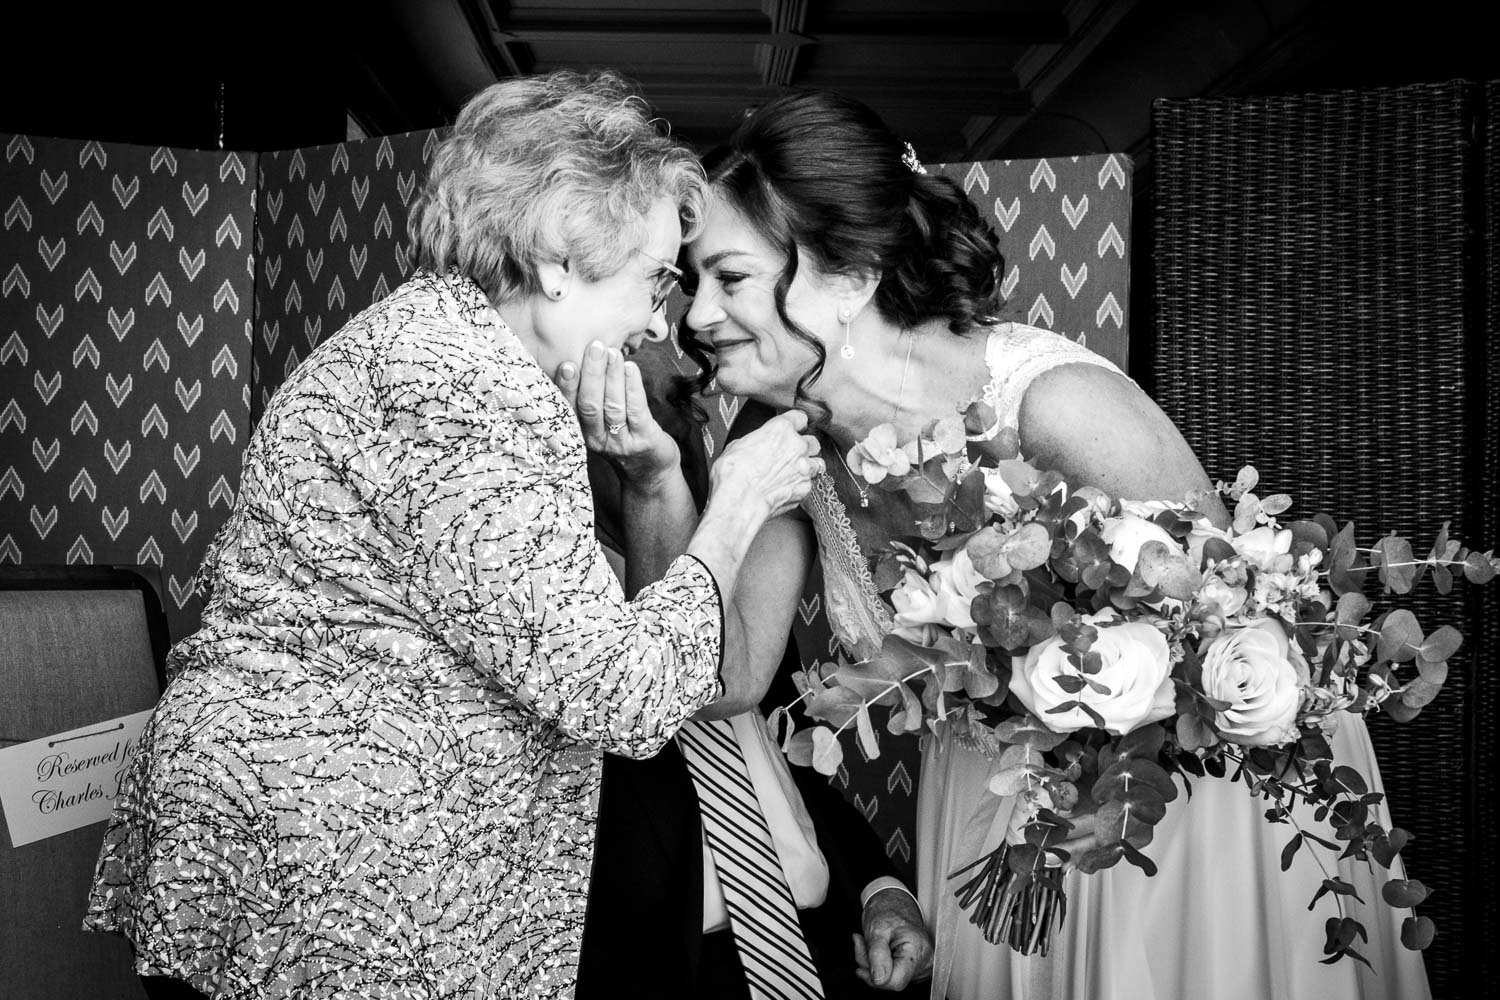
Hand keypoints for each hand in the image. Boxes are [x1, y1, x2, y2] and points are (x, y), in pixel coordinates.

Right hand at [554, 340, 678, 485]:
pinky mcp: (644, 440)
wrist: (650, 475)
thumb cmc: (624, 440)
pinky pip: (636, 411)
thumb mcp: (601, 425)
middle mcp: (598, 439)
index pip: (570, 407)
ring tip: (613, 352)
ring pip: (612, 406)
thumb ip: (593, 398)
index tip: (566, 362)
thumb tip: (589, 357)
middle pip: (590, 404)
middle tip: (594, 346)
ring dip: (612, 376)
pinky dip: (633, 387)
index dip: (566, 386)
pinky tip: (631, 368)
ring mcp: (621, 441)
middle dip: (592, 373)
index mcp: (582, 432)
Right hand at [709, 410, 821, 519]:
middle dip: (804, 447)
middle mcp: (797, 446)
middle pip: (812, 441)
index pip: (800, 418)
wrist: (740, 500)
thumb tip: (756, 445)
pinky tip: (789, 488)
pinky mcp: (805, 488)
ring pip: (817, 463)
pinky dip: (802, 486)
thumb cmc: (734, 474)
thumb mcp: (738, 445)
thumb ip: (757, 441)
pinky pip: (810, 484)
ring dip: (808, 466)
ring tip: (795, 472)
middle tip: (791, 455)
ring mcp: (804, 467)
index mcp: (781, 429)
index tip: (793, 428)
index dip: (796, 424)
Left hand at [855, 887, 932, 990]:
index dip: (875, 975)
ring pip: (891, 979)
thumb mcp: (877, 929)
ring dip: (874, 965)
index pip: (896, 982)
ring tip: (871, 945)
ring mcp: (923, 967)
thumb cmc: (888, 911)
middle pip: (892, 981)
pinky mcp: (916, 969)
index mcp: (918, 950)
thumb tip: (879, 979)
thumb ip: (877, 955)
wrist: (895, 903)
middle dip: (871, 967)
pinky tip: (879, 951)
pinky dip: (881, 965)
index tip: (862, 960)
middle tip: (862, 944)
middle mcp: (926, 962)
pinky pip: (894, 975)